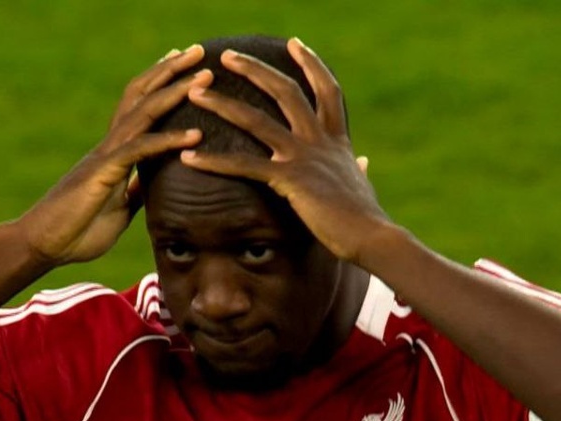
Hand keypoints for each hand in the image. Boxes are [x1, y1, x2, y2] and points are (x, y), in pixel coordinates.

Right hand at [18, 46, 208, 265]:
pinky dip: (167, 140)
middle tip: (199, 51)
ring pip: (143, 113)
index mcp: (114, 153)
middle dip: (171, 72)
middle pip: (142, 96)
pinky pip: (139, 150)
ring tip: (204, 78)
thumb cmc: (77, 230)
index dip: (160, 82)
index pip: (140, 106)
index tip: (184, 63)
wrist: (43, 245)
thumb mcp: (118, 209)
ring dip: (175, 93)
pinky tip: (195, 136)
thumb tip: (150, 185)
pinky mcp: (102, 173)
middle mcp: (110, 146)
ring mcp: (106, 156)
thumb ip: (134, 192)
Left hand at [178, 38, 393, 262]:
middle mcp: (318, 140)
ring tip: (195, 94)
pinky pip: (244, 165)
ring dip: (222, 104)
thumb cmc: (366, 218)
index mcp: (336, 140)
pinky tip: (188, 157)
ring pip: (256, 120)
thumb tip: (362, 161)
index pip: (325, 90)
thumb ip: (357, 168)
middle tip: (227, 57)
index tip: (295, 44)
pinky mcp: (290, 180)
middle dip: (255, 70)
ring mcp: (303, 157)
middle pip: (285, 91)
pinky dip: (213, 162)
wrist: (372, 237)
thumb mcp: (363, 184)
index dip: (311, 65)